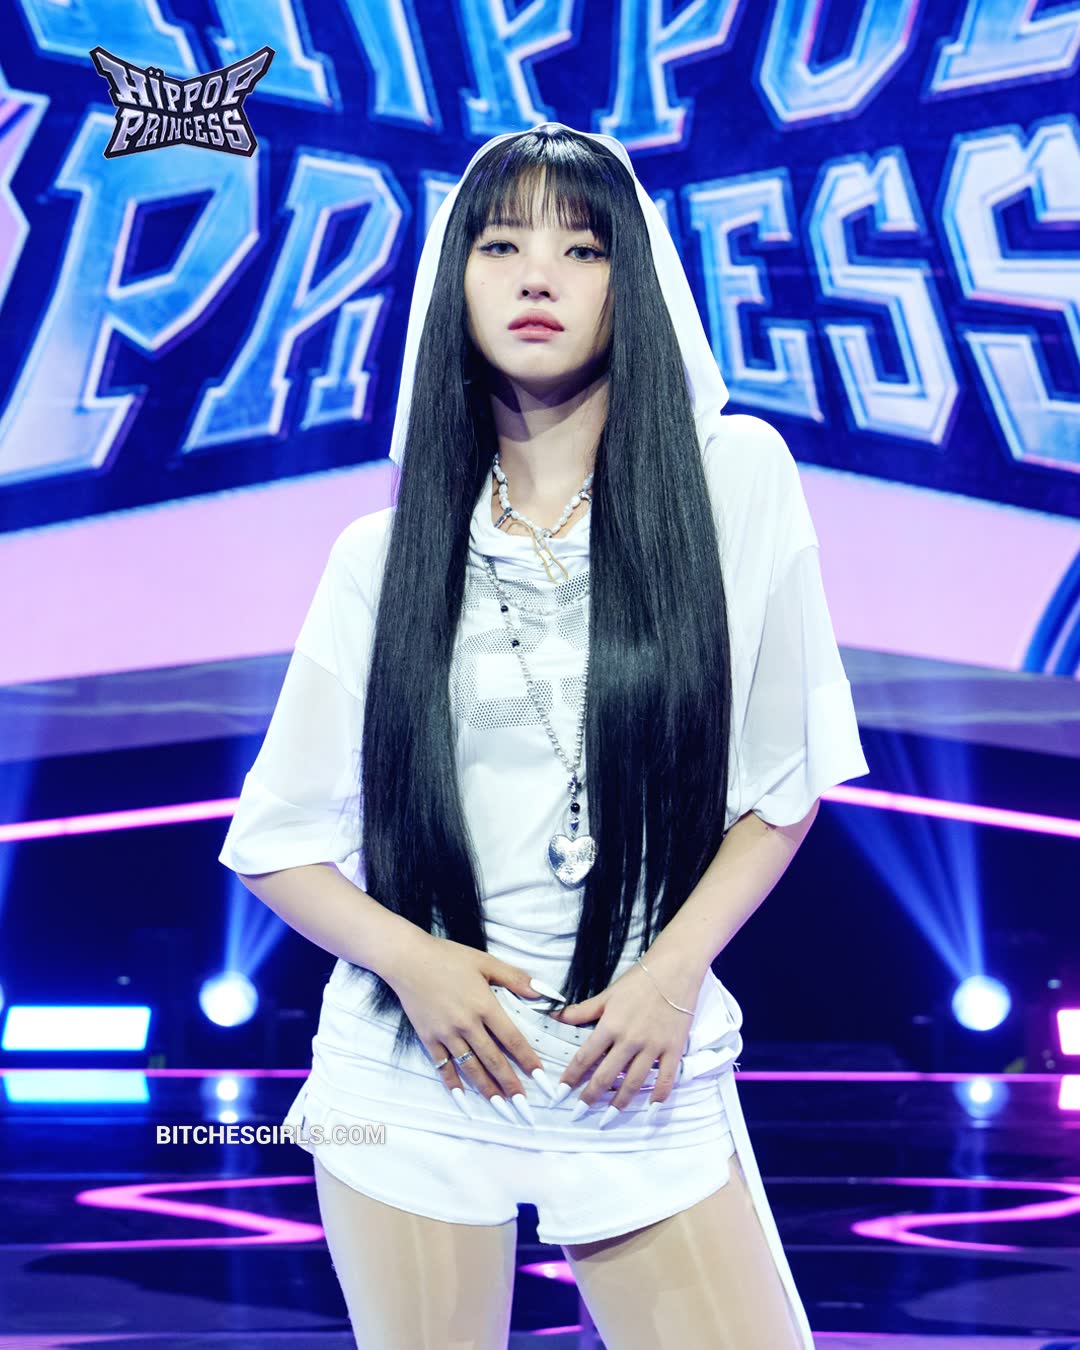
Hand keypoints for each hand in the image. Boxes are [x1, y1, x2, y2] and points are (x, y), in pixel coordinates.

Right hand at [384, 930, 558, 1118]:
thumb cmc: (448, 957)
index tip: (541, 1080)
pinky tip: (463, 1100)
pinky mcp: (428, 1038)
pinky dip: (453, 1084)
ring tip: (501, 1108)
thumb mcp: (485, 961)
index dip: (527, 1060)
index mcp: (484, 1005)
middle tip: (524, 1107)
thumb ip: (515, 978)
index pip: (512, 1039)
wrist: (407, 960)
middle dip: (510, 1085)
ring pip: (470, 1068)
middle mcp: (467, 1024)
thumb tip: (545, 992)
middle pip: (493, 1060)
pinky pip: (443, 1066)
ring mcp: (446, 1034)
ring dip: (487, 1089)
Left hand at [550, 955, 705, 1113]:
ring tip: (607, 1118)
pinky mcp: (673, 1049)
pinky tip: (650, 1108)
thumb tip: (555, 1016)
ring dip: (619, 1103)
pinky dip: (658, 1096)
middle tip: (578, 1113)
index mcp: (610, 1025)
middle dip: (590, 1097)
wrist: (675, 970)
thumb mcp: (608, 993)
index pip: (585, 1057)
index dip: (571, 1077)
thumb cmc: (640, 980)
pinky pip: (665, 1079)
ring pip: (632, 1083)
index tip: (560, 1093)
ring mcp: (653, 1047)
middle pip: (605, 1076)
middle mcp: (629, 1040)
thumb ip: (583, 1010)